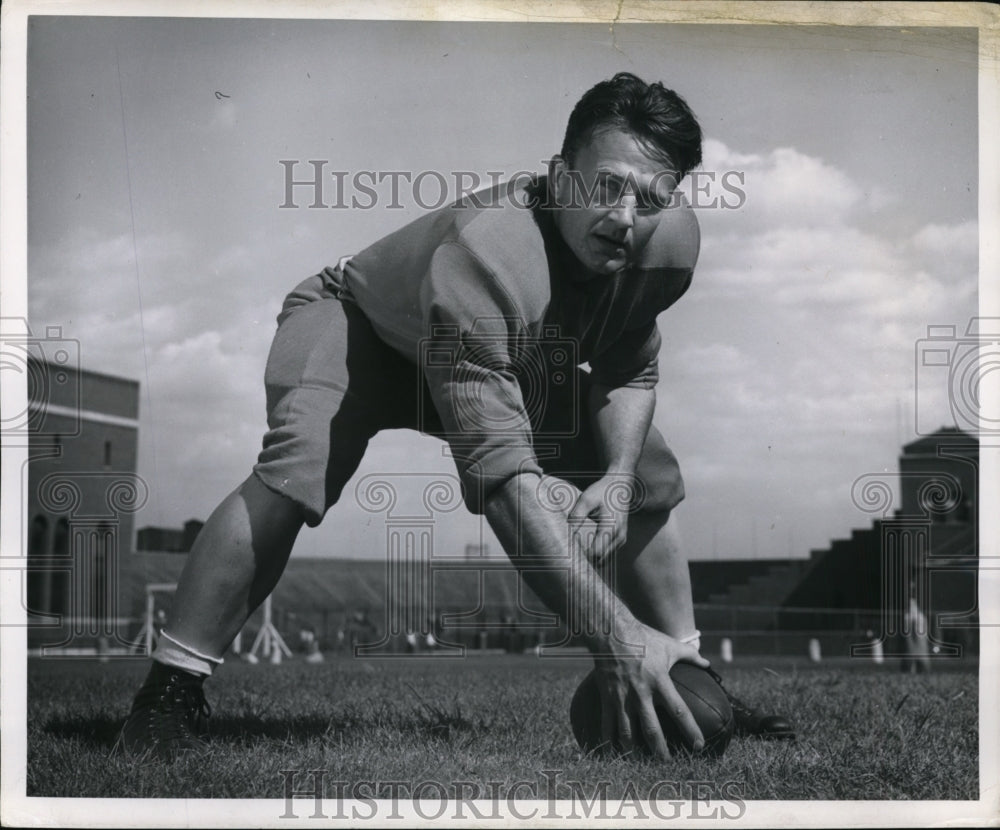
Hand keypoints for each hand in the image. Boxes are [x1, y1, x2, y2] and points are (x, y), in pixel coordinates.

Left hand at [567, 474, 637, 563]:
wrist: (620, 485)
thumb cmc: (602, 491)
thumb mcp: (586, 500)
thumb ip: (576, 516)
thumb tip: (566, 533)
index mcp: (611, 527)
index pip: (596, 553)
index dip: (582, 555)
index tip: (571, 550)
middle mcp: (619, 536)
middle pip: (600, 560)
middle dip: (586, 559)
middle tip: (571, 553)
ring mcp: (621, 539)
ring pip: (605, 559)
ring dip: (592, 558)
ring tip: (578, 550)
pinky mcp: (621, 539)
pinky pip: (608, 554)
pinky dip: (598, 553)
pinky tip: (586, 547)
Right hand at [593, 621, 710, 759]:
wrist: (611, 631)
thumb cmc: (643, 637)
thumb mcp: (670, 645)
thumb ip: (691, 656)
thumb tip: (709, 664)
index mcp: (659, 681)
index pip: (678, 710)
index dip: (690, 729)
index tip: (698, 745)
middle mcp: (641, 692)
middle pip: (651, 729)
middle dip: (660, 750)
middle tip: (668, 764)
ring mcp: (622, 696)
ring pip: (627, 731)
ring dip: (634, 751)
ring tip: (640, 764)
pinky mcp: (607, 697)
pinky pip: (607, 723)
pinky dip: (608, 741)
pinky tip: (611, 754)